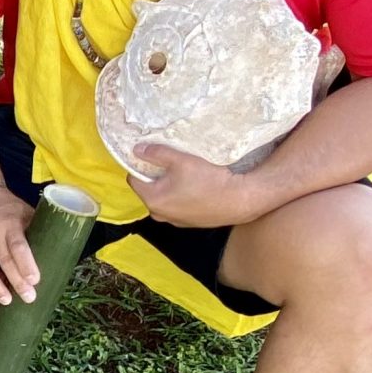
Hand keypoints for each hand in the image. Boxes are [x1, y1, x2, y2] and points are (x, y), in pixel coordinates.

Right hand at [0, 185, 39, 305]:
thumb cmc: (10, 208)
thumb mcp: (27, 212)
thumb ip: (37, 232)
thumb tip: (59, 254)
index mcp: (9, 223)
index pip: (18, 246)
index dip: (26, 265)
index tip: (35, 280)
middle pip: (4, 262)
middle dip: (17, 282)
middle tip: (29, 298)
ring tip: (7, 301)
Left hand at [127, 146, 262, 228]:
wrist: (238, 200)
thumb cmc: (208, 180)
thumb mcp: (181, 160)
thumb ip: (157, 153)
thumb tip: (137, 149)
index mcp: (152, 199)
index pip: (134, 179)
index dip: (140, 165)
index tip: (152, 156)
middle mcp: (159, 214)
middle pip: (148, 189)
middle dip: (155, 176)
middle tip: (171, 163)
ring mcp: (173, 221)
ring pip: (163, 198)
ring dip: (168, 186)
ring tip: (184, 174)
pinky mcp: (187, 223)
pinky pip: (176, 206)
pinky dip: (180, 196)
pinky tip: (194, 187)